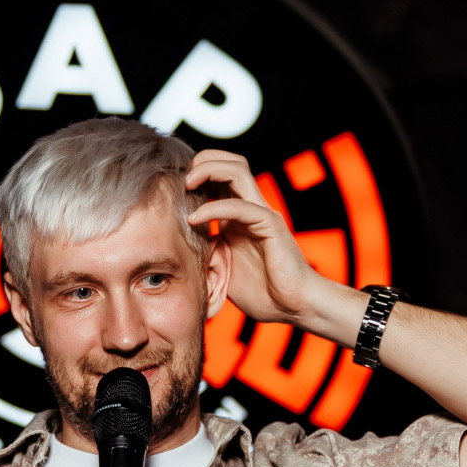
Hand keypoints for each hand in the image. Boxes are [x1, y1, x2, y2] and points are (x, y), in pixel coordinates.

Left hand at [185, 150, 357, 332]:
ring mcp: (262, 214)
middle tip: (182, 178)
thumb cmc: (262, 293)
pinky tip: (195, 219)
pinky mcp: (270, 226)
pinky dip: (213, 208)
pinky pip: (240, 206)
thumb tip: (178, 248)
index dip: (197, 173)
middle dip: (203, 160)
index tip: (174, 188)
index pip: (220, 176)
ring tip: (187, 183)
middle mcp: (251, 209)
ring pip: (237, 170)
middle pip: (231, 162)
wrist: (292, 306)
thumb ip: (205, 253)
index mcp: (239, 217)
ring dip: (208, 169)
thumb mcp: (222, 270)